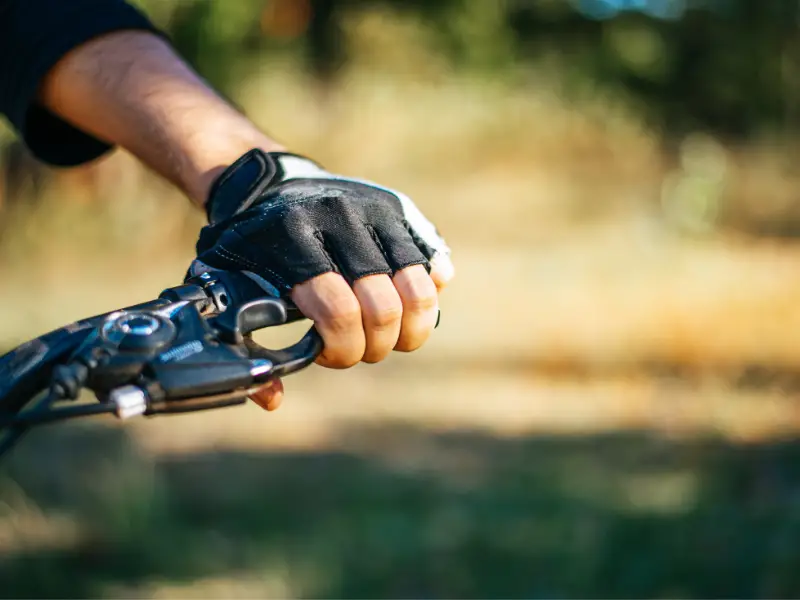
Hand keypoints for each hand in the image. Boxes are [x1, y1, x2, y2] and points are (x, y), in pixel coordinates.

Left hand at [187, 150, 454, 408]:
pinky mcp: (401, 209)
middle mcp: (339, 219)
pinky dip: (428, 294)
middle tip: (361, 349)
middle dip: (376, 346)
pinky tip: (404, 302)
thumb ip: (240, 343)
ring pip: (420, 287)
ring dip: (412, 329)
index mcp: (292, 240)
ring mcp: (376, 210)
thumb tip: (273, 399)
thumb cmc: (244, 246)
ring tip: (393, 336)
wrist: (266, 181)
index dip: (342, 349)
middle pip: (383, 306)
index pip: (337, 310)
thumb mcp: (222, 285)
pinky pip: (435, 262)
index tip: (326, 353)